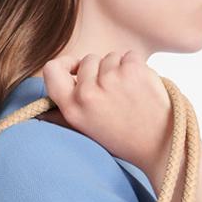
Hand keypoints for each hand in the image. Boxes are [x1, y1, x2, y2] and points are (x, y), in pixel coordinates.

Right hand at [42, 51, 173, 176]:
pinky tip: (141, 88)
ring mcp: (110, 80)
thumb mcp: (88, 131)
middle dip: (99, 70)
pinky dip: (136, 67)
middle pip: (86, 60)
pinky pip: (129, 56)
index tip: (76, 68)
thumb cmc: (123, 139)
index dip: (64, 64)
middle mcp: (88, 94)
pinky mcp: (132, 70)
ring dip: (119, 70)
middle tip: (114, 95)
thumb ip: (67, 115)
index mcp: (73, 110)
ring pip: (109, 57)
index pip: (51, 71)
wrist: (158, 145)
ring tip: (129, 95)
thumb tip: (43, 114)